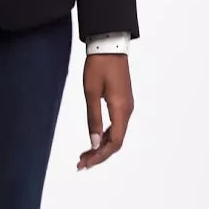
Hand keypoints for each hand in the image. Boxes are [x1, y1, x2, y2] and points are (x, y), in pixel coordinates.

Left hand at [77, 53, 133, 169]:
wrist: (110, 45)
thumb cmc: (99, 65)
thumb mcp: (91, 92)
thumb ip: (94, 119)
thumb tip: (95, 144)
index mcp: (121, 109)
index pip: (115, 142)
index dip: (100, 156)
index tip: (85, 163)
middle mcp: (127, 110)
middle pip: (116, 142)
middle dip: (99, 155)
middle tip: (81, 164)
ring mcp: (126, 106)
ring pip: (117, 134)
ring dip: (101, 147)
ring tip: (84, 155)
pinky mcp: (122, 102)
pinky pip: (116, 125)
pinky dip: (105, 136)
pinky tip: (94, 139)